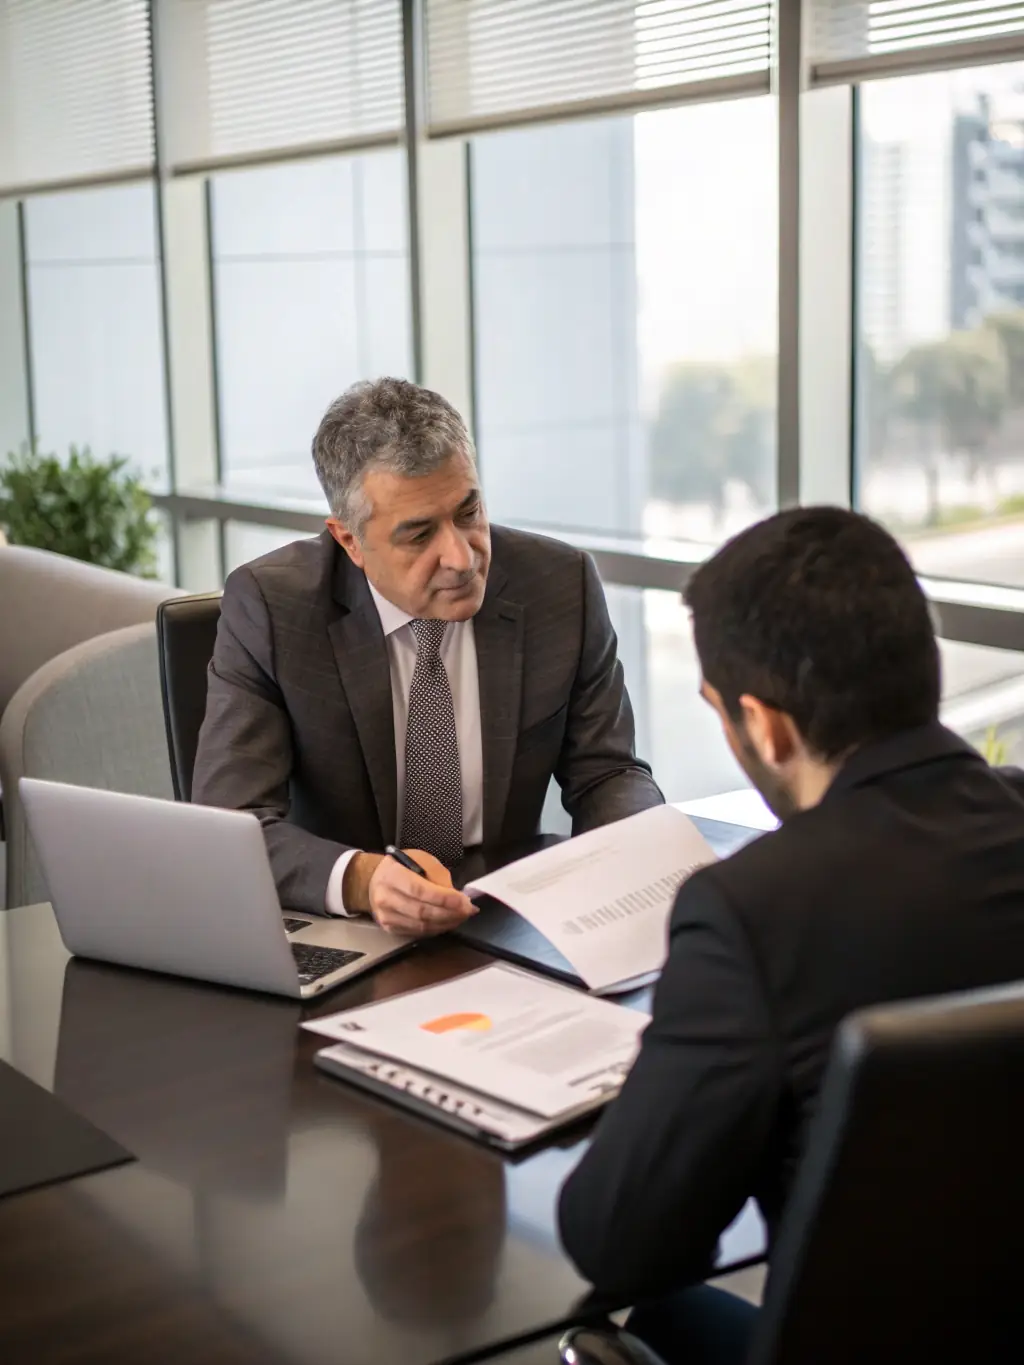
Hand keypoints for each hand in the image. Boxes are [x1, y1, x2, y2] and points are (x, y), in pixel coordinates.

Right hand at [345, 849, 476, 936]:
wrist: (373, 881)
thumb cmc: (401, 867)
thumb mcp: (419, 859)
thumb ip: (437, 875)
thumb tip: (455, 896)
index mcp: (392, 875)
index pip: (420, 890)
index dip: (444, 898)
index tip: (464, 901)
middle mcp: (385, 898)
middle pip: (422, 912)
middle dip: (449, 913)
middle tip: (468, 911)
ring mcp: (386, 916)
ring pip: (421, 926)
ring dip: (446, 923)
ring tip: (461, 917)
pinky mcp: (389, 928)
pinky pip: (417, 933)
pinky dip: (436, 929)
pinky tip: (447, 922)